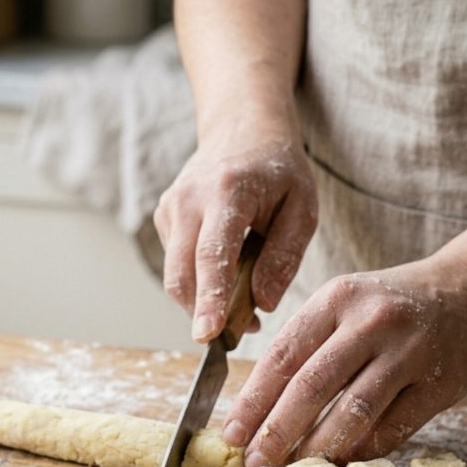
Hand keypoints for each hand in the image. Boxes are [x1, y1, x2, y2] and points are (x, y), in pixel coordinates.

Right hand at [153, 112, 317, 341]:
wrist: (242, 129)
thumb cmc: (278, 170)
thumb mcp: (302, 208)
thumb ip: (284, 257)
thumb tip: (262, 303)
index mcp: (227, 192)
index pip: (212, 255)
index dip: (210, 298)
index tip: (208, 333)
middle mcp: (188, 199)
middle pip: (181, 274)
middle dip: (201, 313)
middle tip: (233, 336)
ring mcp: (170, 208)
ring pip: (175, 276)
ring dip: (203, 301)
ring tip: (241, 305)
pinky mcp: (163, 218)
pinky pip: (176, 264)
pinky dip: (198, 282)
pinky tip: (225, 273)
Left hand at [223, 256, 466, 464]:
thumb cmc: (388, 306)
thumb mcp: (342, 304)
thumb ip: (306, 346)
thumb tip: (258, 408)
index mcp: (336, 299)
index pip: (283, 355)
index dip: (253, 400)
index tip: (232, 434)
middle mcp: (371, 322)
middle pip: (312, 385)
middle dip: (277, 431)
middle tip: (255, 463)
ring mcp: (409, 352)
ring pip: (354, 410)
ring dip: (318, 447)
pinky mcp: (440, 383)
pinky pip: (394, 427)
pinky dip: (362, 449)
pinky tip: (339, 463)